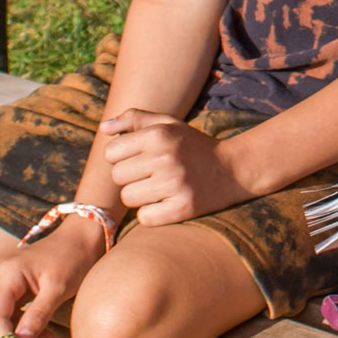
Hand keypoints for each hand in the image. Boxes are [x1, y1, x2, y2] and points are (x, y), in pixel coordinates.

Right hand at [0, 221, 108, 337]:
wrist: (81, 238)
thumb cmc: (73, 259)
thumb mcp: (58, 290)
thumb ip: (38, 315)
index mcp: (8, 274)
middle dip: (14, 336)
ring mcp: (3, 278)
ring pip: (1, 317)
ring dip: (20, 332)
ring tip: (48, 336)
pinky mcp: (11, 284)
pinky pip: (9, 310)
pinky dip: (23, 323)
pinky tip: (43, 328)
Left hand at [101, 111, 253, 224]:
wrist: (234, 169)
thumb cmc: (192, 145)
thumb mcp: (168, 124)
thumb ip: (134, 119)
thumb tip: (104, 128)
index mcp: (158, 134)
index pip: (111, 153)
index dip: (121, 157)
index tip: (138, 159)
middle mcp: (165, 157)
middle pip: (117, 177)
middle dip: (130, 177)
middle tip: (150, 175)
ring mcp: (175, 184)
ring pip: (128, 198)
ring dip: (139, 197)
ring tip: (158, 188)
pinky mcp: (183, 208)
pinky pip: (145, 218)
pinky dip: (152, 214)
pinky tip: (166, 203)